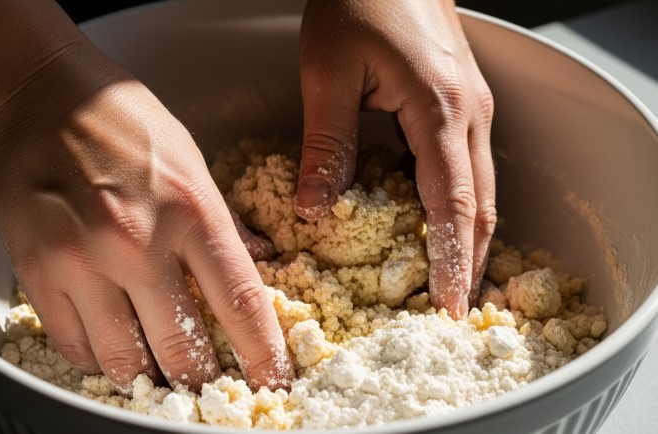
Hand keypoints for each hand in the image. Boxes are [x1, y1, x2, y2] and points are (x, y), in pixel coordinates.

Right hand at [0, 43, 292, 393]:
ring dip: (147, 376)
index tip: (272, 380)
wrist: (35, 97)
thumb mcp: (192, 161)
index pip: (240, 304)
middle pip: (183, 349)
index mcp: (191, 211)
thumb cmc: (118, 120)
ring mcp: (82, 261)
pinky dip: (98, 360)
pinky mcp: (38, 273)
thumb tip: (257, 262)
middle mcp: (138, 243)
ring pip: (124, 362)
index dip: (263, 356)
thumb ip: (223, 223)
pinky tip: (111, 348)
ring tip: (158, 372)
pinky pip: (74, 347)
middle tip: (209, 384)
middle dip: (203, 380)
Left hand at [295, 0, 495, 317]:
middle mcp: (468, 112)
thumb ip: (327, 142)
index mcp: (440, 109)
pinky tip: (435, 222)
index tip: (446, 306)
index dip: (452, 260)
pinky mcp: (458, 100)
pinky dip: (456, 203)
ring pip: (479, 186)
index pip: (454, 204)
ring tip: (448, 278)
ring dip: (467, 235)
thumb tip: (317, 209)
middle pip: (480, 204)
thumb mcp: (329, 72)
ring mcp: (470, 105)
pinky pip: (465, 163)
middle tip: (451, 308)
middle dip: (469, 260)